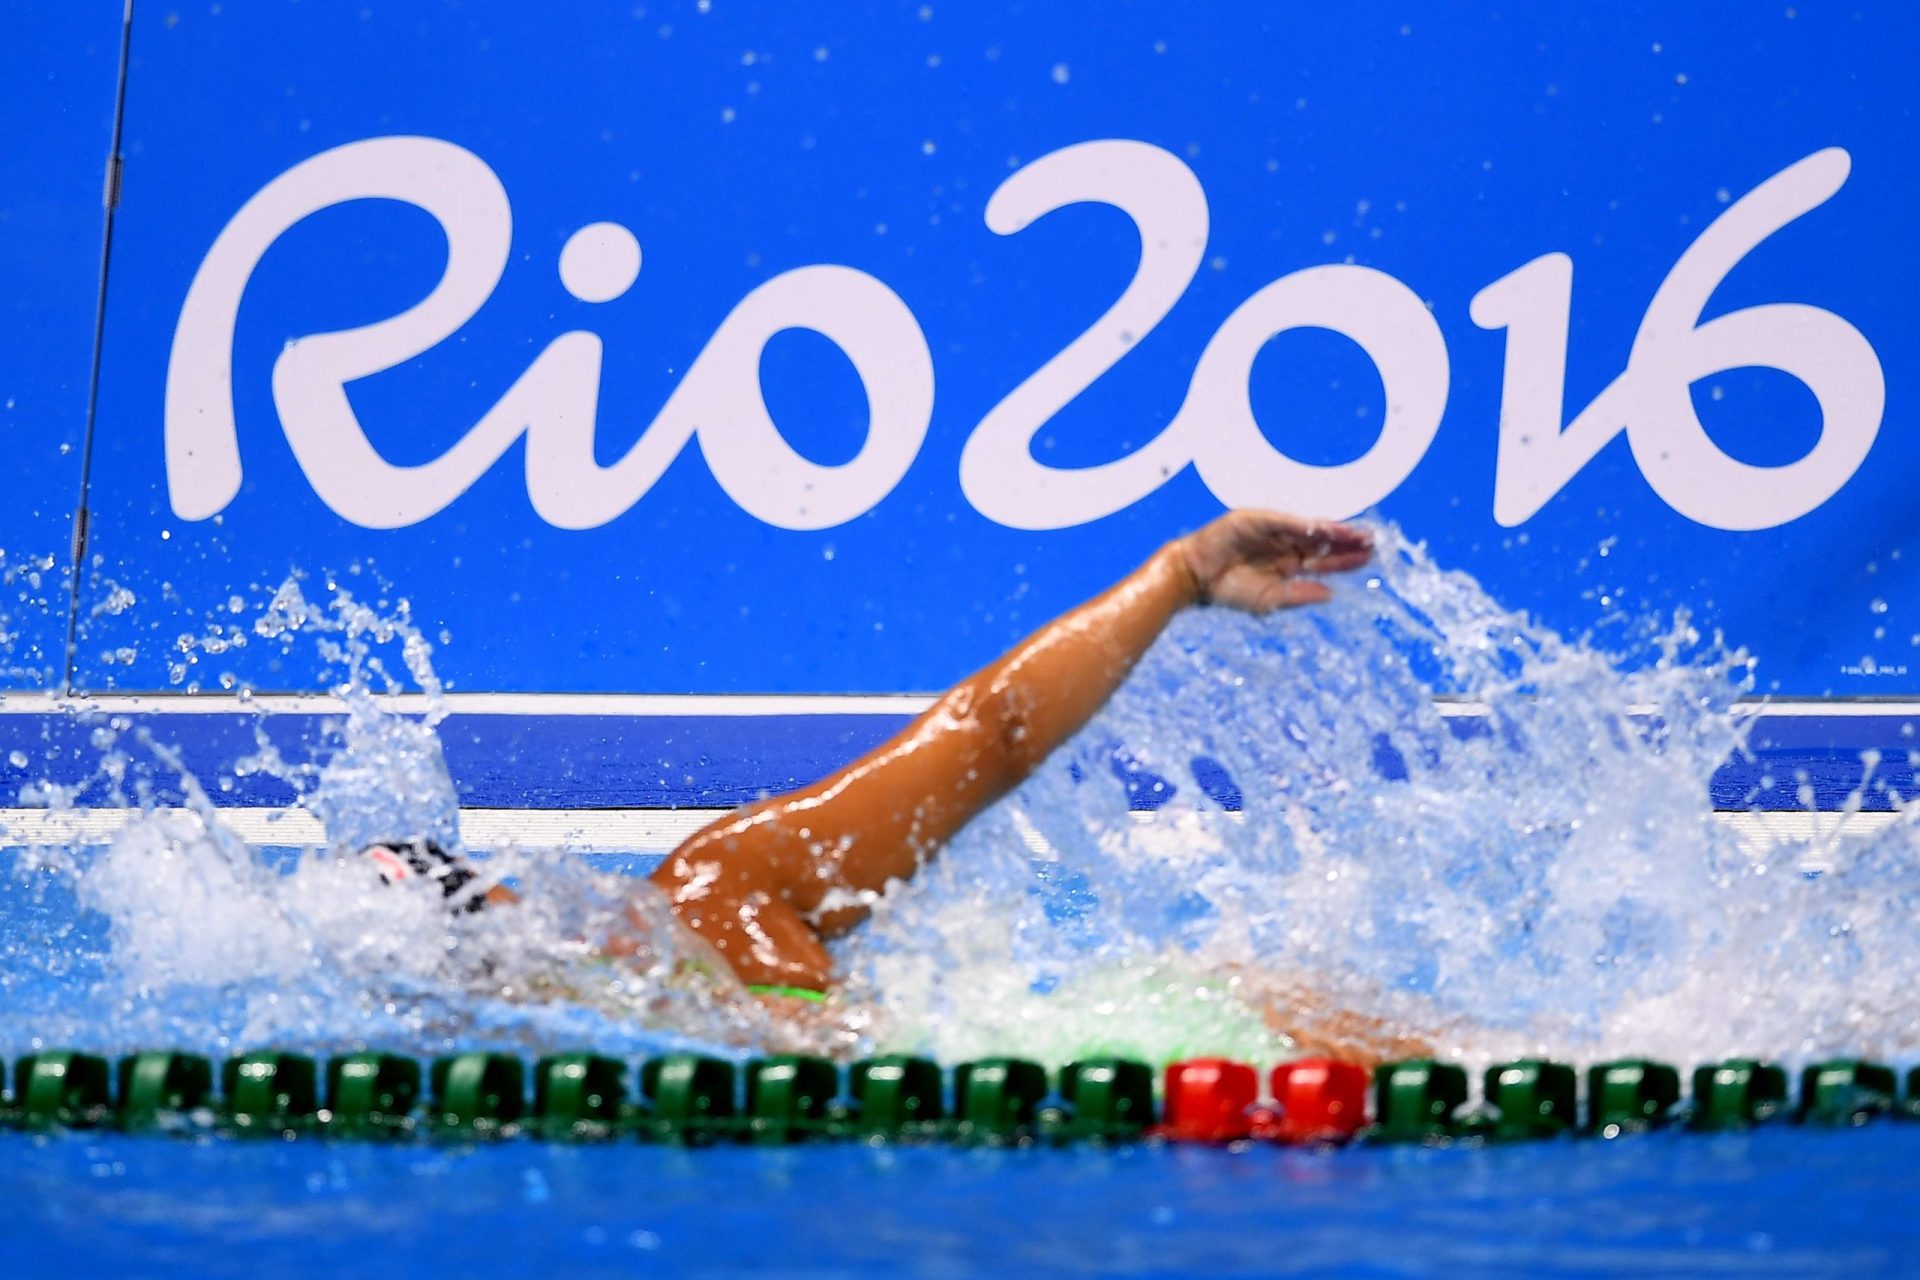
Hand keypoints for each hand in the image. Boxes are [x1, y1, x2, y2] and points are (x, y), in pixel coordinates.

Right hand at [1175, 509, 1373, 612]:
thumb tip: (1331, 594)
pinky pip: (1284, 522)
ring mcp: (1271, 531)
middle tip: (1372, 542)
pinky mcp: (1255, 520)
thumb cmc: (1228, 592)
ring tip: (1357, 534)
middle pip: (1322, 543)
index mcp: (1287, 565)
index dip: (1345, 560)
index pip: (1323, 561)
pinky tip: (1324, 528)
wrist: (1194, 579)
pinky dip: (1304, 525)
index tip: (1370, 558)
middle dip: (1346, 542)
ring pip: (1309, 529)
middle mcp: (1283, 546)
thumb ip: (1299, 595)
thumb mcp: (1270, 600)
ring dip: (1332, 531)